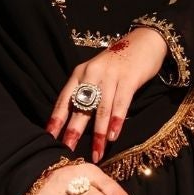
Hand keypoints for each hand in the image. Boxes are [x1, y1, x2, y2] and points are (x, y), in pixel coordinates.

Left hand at [48, 27, 167, 162]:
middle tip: (67, 150)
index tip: (49, 137)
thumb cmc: (118, 63)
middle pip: (80, 107)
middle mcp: (92, 74)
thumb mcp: (96, 73)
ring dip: (98, 134)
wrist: (144, 41)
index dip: (56, 119)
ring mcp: (110, 76)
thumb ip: (86, 92)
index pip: (64, 100)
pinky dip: (116, 121)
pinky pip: (120, 104)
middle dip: (73, 131)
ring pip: (101, 110)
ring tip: (96, 153)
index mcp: (79, 74)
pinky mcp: (128, 79)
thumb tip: (75, 121)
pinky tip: (113, 136)